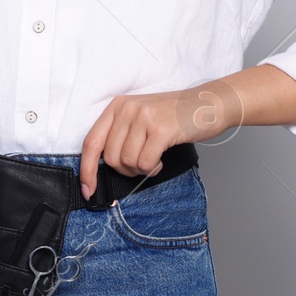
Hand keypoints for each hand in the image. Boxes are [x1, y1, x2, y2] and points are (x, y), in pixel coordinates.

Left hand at [79, 82, 239, 200]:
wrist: (208, 104)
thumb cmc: (174, 116)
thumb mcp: (140, 117)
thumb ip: (120, 135)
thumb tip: (100, 170)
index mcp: (117, 106)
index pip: (91, 142)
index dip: (87, 170)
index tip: (87, 190)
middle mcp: (127, 109)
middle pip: (110, 157)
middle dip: (125, 170)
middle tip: (142, 164)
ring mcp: (144, 117)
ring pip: (128, 162)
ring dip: (141, 170)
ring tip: (154, 159)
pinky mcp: (161, 129)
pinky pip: (145, 163)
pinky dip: (153, 168)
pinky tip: (161, 159)